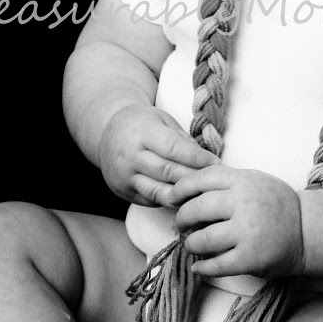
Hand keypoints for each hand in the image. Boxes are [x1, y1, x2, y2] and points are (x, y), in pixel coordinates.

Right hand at [97, 105, 218, 206]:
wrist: (106, 133)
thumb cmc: (141, 123)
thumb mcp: (161, 119)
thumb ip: (181, 139)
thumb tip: (205, 158)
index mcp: (142, 133)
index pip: (173, 148)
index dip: (196, 158)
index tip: (216, 163)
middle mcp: (131, 157)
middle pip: (168, 172)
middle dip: (194, 178)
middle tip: (216, 181)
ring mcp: (125, 177)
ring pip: (160, 192)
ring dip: (184, 195)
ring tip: (204, 194)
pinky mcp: (125, 193)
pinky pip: (152, 201)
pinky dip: (171, 202)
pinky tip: (187, 200)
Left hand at [168, 165, 304, 278]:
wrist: (307, 230)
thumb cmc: (276, 204)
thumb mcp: (254, 180)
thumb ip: (225, 181)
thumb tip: (185, 192)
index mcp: (243, 181)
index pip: (201, 179)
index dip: (180, 189)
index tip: (171, 199)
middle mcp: (244, 204)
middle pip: (196, 209)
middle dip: (182, 219)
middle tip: (180, 226)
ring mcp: (247, 232)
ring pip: (202, 239)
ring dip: (190, 244)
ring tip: (191, 245)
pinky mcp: (250, 258)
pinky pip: (215, 265)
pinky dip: (202, 267)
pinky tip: (199, 267)